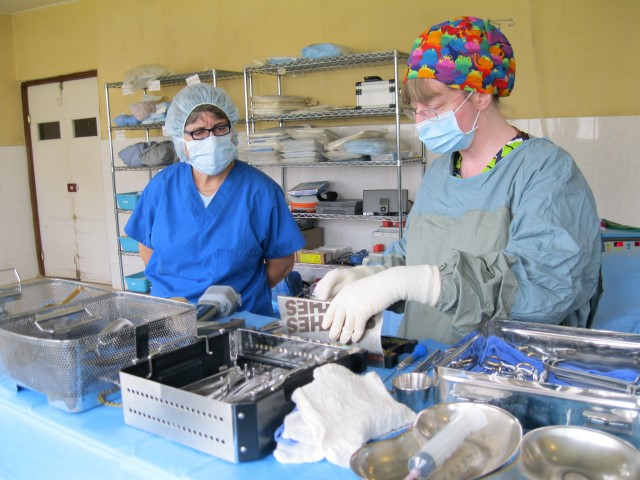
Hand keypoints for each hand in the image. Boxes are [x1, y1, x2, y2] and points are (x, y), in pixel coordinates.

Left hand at [322, 265, 440, 343]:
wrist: (386, 284)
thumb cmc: (374, 286)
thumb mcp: (358, 289)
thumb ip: (351, 298)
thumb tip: (347, 313)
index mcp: (343, 293)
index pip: (332, 308)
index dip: (328, 318)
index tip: (325, 326)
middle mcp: (346, 300)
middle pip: (337, 319)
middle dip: (335, 330)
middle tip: (333, 338)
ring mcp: (353, 307)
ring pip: (347, 325)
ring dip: (345, 335)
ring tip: (343, 341)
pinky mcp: (362, 313)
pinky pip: (357, 328)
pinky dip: (356, 334)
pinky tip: (355, 339)